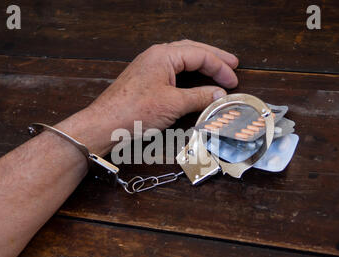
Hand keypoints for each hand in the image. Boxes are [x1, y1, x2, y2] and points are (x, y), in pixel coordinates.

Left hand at [57, 40, 238, 154]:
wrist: (105, 124)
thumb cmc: (134, 112)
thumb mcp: (173, 104)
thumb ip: (199, 97)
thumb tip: (219, 94)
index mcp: (163, 55)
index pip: (199, 54)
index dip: (220, 67)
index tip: (233, 79)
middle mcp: (156, 56)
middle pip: (191, 50)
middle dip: (213, 57)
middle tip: (232, 64)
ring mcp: (149, 67)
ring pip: (181, 58)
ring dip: (201, 63)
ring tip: (217, 68)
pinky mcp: (145, 80)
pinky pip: (172, 70)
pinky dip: (188, 73)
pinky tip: (194, 78)